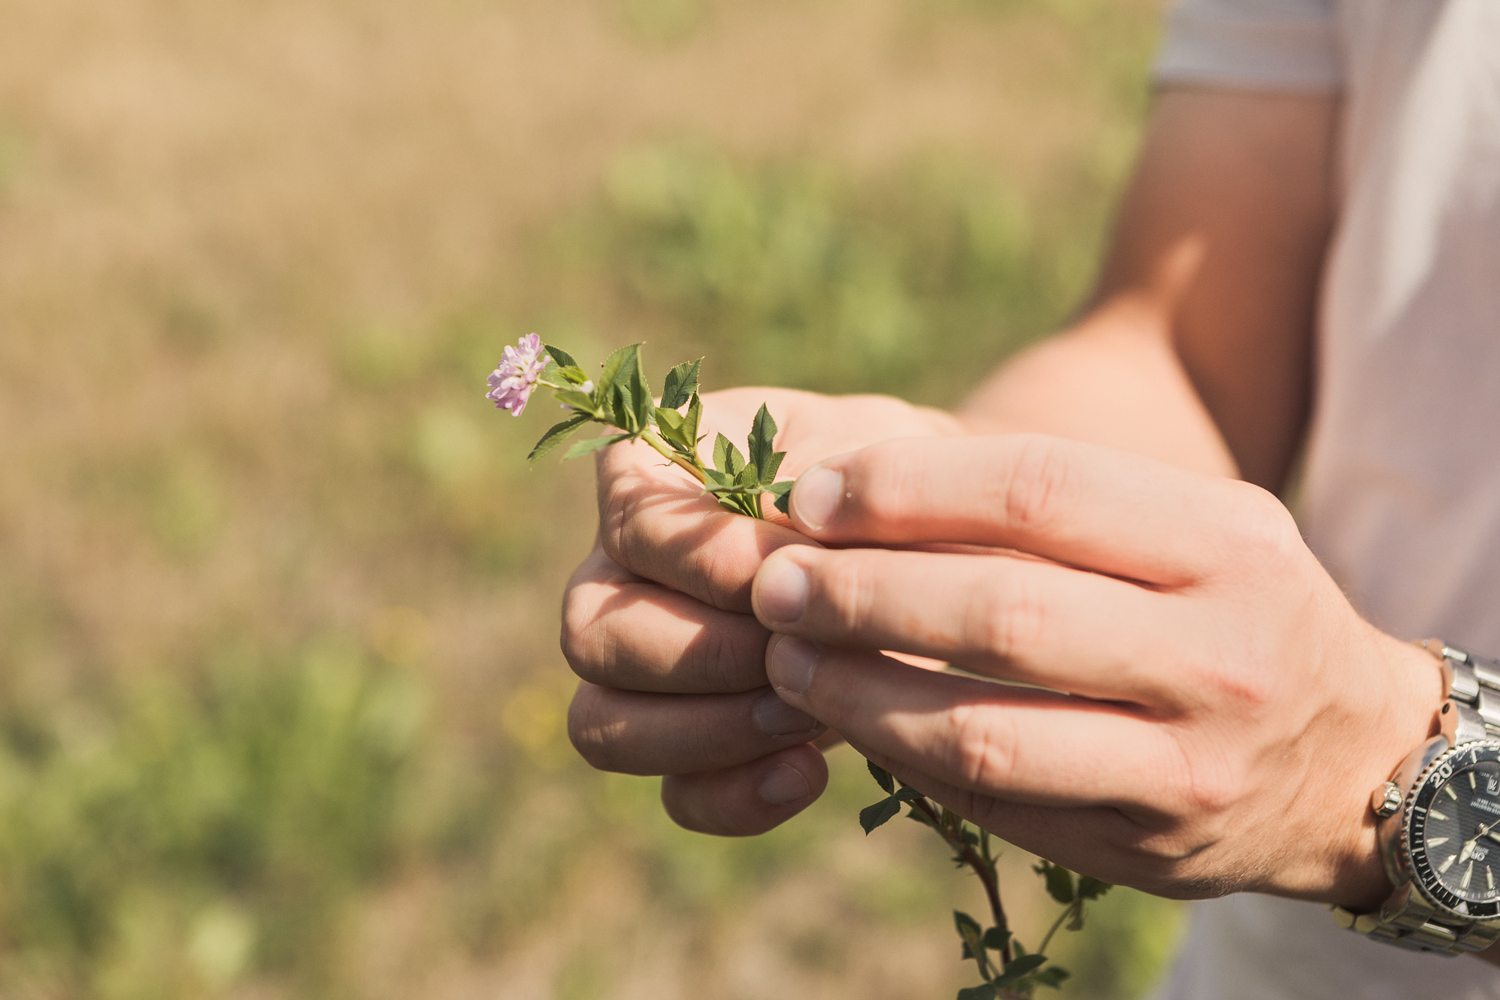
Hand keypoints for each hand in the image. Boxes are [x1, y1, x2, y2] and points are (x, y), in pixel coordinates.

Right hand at [562, 388, 963, 834]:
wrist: (951, 555)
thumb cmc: (899, 488)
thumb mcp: (870, 464)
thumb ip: (820, 495)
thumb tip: (780, 551)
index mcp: (648, 479)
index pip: (632, 528)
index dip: (711, 563)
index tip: (800, 574)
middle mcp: (618, 573)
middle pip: (592, 638)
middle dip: (706, 655)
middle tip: (801, 651)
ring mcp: (642, 668)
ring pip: (602, 726)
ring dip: (708, 730)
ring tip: (806, 716)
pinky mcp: (693, 747)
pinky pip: (675, 795)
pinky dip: (734, 797)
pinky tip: (810, 772)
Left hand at [751, 433, 1442, 904]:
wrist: (1354, 760)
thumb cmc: (1231, 610)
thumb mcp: (1185, 529)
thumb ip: (1053, 509)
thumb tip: (860, 494)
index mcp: (1223, 540)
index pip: (1037, 487)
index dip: (905, 487)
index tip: (813, 494)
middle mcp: (1218, 652)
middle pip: (999, 611)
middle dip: (860, 592)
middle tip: (774, 581)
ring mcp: (1187, 763)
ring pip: (982, 731)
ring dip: (857, 692)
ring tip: (787, 657)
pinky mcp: (1147, 846)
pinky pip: (994, 802)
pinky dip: (903, 756)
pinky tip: (850, 721)